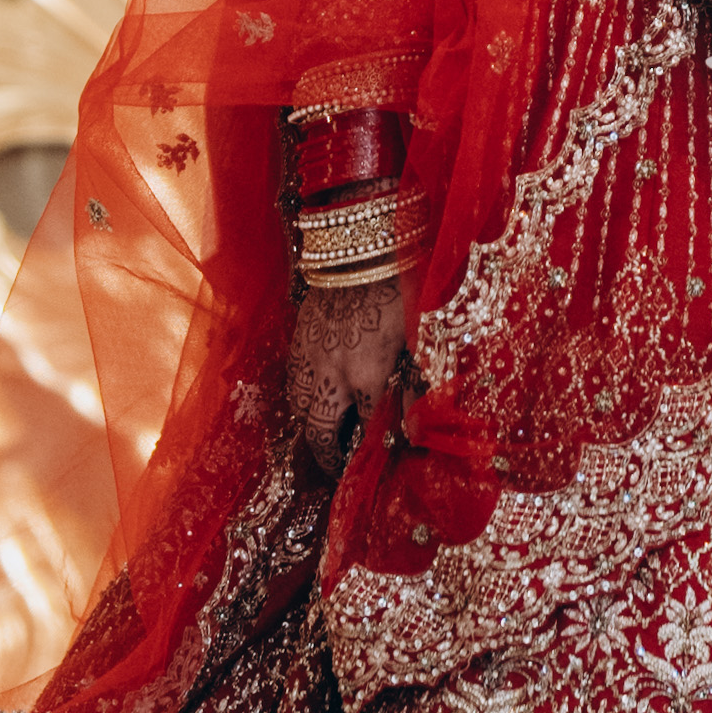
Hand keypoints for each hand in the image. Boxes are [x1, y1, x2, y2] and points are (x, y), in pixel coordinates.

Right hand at [286, 280, 407, 474]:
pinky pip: (291, 377)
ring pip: (299, 406)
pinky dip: (299, 394)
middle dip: (326, 454)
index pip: (367, 430)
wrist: (362, 245)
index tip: (374, 467)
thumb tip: (416, 430)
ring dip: (310, 423)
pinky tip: (310, 395)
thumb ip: (418, 387)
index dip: (370, 452)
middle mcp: (333, 372)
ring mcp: (311, 354)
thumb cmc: (402, 287)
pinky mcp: (299, 335)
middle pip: (320, 429)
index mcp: (368, 375)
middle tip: (334, 466)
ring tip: (321, 432)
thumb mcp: (421, 337)